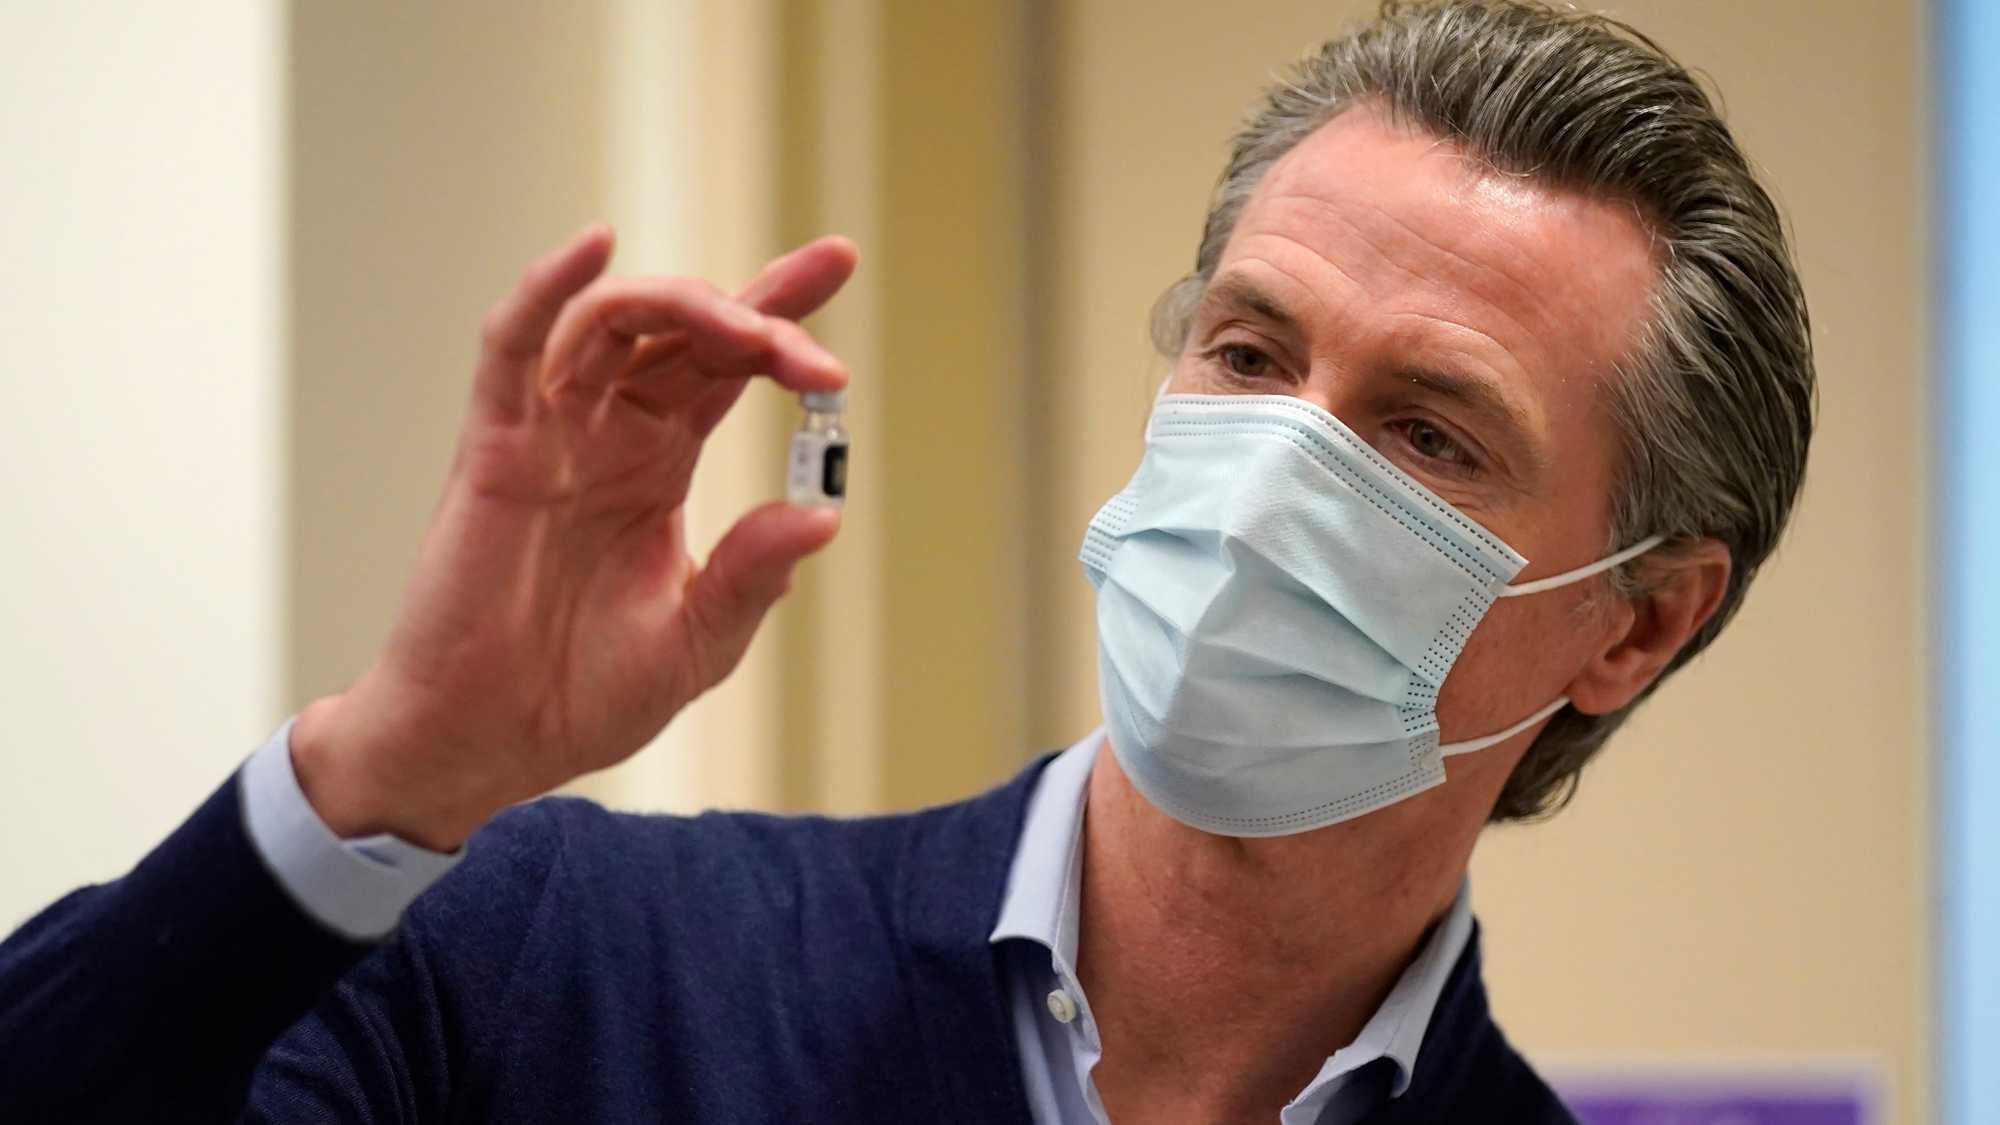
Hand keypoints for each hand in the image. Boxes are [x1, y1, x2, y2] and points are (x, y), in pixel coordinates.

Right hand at [290, 226, 856, 848]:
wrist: (488, 746)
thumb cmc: (582, 695)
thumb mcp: (697, 640)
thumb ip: (752, 575)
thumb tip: (822, 516)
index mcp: (659, 463)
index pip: (725, 362)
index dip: (780, 310)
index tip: (838, 260)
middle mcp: (608, 432)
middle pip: (682, 328)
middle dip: (755, 317)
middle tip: (812, 361)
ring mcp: (549, 433)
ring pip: (610, 321)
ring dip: (682, 304)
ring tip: (750, 330)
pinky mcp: (492, 448)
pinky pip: (510, 349)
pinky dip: (545, 291)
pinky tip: (591, 248)